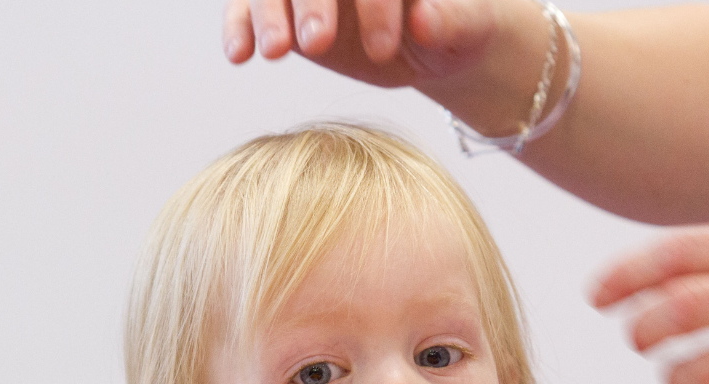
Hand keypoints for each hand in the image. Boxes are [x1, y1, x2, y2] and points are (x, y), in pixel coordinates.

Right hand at [223, 0, 501, 88]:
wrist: (435, 46)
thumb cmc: (460, 28)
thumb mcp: (468, 28)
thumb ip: (452, 21)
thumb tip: (425, 18)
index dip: (373, 4)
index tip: (382, 50)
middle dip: (310, 1)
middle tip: (316, 43)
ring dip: (266, 12)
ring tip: (275, 52)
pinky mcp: (284, 3)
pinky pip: (248, 4)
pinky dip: (240, 25)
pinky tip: (240, 54)